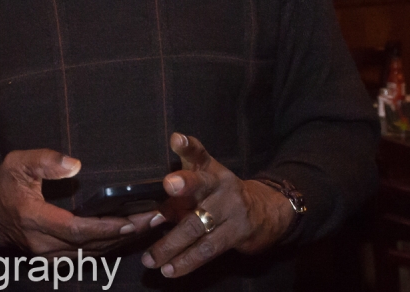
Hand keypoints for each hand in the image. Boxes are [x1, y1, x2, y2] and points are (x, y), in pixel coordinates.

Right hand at [0, 150, 157, 254]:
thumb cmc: (2, 186)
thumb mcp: (17, 164)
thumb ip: (45, 161)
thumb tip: (75, 165)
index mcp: (35, 220)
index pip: (77, 230)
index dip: (107, 227)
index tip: (133, 219)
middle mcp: (44, 244)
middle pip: (92, 245)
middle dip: (127, 233)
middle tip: (157, 219)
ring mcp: (48, 256)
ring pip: (92, 254)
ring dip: (122, 242)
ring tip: (150, 225)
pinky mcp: (53, 259)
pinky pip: (86, 257)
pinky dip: (108, 247)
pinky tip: (127, 235)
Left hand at [141, 133, 296, 277]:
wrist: (267, 211)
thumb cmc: (218, 197)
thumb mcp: (200, 190)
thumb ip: (172, 201)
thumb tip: (143, 219)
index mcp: (208, 169)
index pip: (198, 153)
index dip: (187, 146)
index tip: (176, 139)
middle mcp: (220, 184)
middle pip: (201, 183)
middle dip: (185, 184)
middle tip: (168, 185)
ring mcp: (231, 208)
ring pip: (198, 225)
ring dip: (171, 244)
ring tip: (151, 258)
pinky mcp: (238, 233)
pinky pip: (208, 248)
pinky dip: (187, 261)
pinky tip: (170, 269)